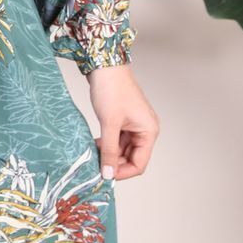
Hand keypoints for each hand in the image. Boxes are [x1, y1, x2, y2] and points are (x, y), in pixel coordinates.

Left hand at [86, 62, 157, 182]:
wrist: (105, 66)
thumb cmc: (112, 89)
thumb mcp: (109, 124)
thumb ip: (108, 150)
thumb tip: (107, 173)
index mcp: (149, 131)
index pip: (139, 164)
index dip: (122, 172)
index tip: (104, 176)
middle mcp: (145, 130)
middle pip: (131, 158)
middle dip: (114, 164)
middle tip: (95, 167)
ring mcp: (134, 126)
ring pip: (122, 150)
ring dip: (108, 154)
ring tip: (92, 155)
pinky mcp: (123, 121)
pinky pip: (117, 140)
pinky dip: (106, 145)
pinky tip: (94, 145)